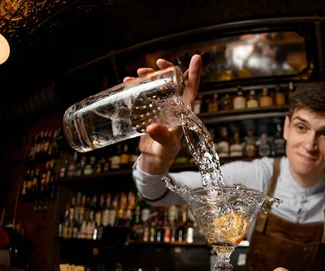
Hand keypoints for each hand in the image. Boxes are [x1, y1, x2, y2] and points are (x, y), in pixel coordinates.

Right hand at [123, 54, 202, 174]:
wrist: (153, 159)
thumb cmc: (166, 153)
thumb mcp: (167, 146)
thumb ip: (162, 137)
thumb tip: (152, 127)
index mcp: (183, 111)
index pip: (191, 88)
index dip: (195, 73)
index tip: (196, 57)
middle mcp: (173, 105)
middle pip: (172, 82)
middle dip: (165, 70)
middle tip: (155, 65)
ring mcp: (160, 106)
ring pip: (156, 85)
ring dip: (148, 76)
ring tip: (137, 74)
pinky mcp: (147, 110)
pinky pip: (142, 94)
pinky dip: (135, 87)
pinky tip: (128, 83)